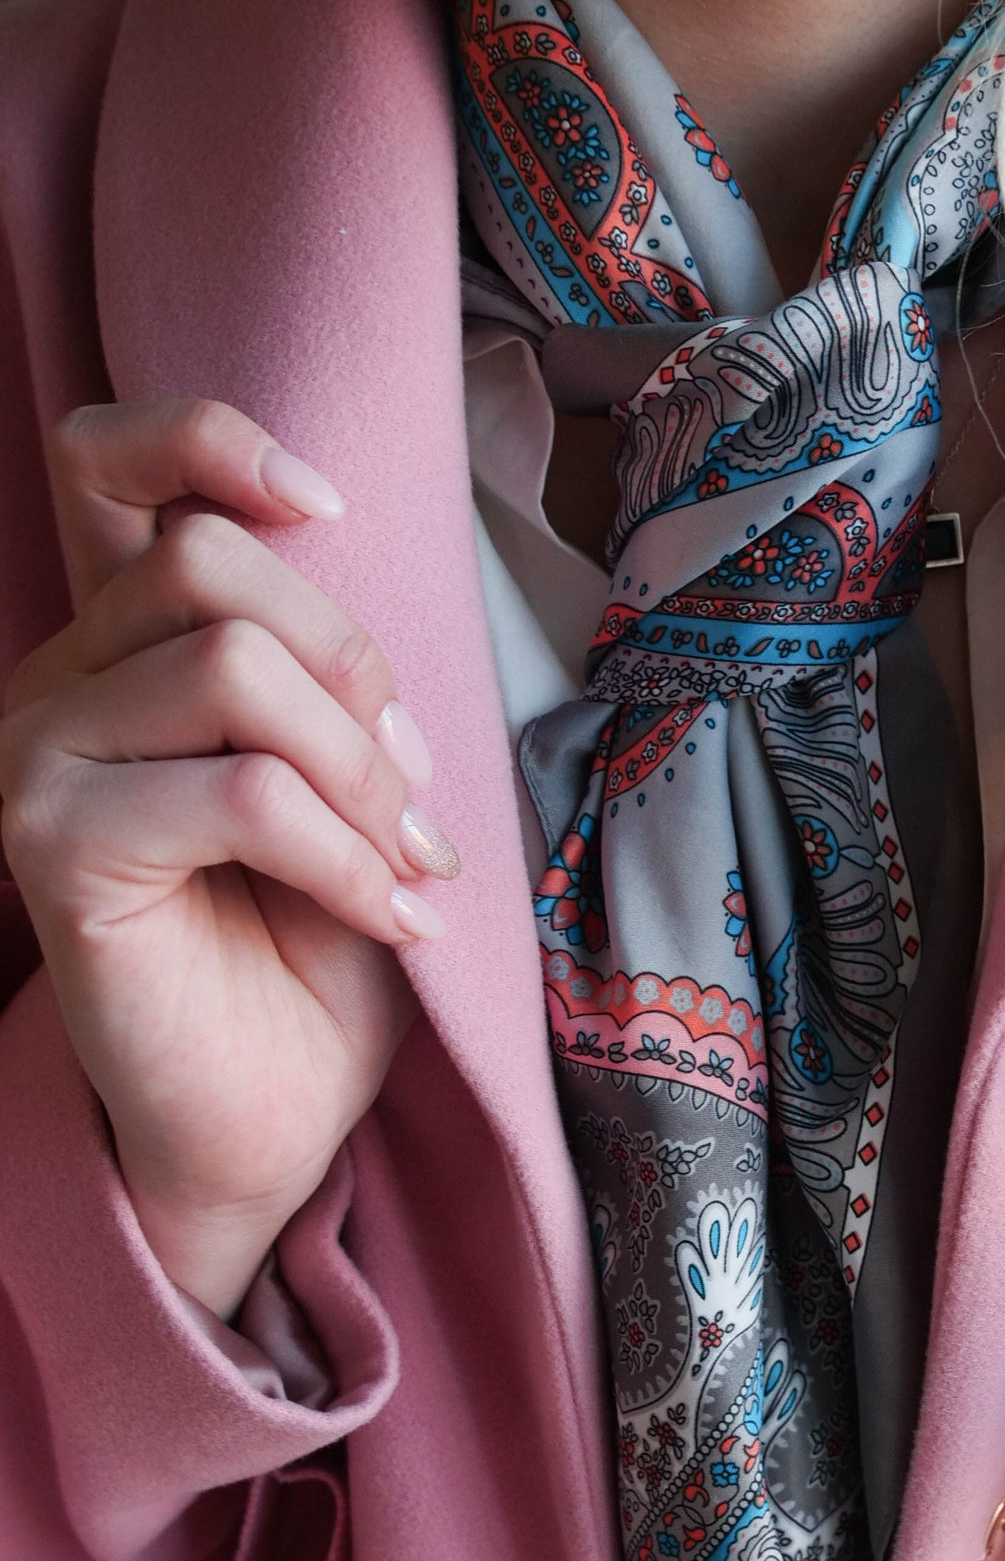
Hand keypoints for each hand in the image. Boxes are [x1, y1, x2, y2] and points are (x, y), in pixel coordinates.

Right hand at [0, 400, 460, 1316]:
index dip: (212, 443)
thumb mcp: (341, 784)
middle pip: (210, 566)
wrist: (268, 1116)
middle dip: (353, 672)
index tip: (326, 508)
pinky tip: (390, 918)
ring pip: (231, 669)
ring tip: (407, 865)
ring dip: (361, 775)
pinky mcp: (54, 850)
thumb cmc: (310, 953)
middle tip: (412, 795)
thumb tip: (350, 562)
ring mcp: (36, 761)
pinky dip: (347, 857)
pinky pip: (242, 794)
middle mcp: (57, 685)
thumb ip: (322, 673)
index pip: (108, 465)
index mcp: (122, 649)